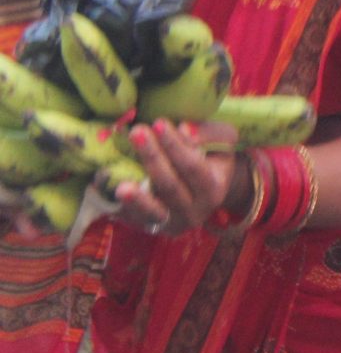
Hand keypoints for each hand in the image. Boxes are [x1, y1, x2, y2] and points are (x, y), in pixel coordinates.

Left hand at [100, 121, 240, 237]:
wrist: (206, 192)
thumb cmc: (213, 159)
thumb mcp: (222, 141)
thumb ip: (206, 134)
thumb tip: (183, 129)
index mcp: (214, 189)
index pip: (192, 167)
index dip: (175, 146)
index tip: (159, 123)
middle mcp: (196, 211)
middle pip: (170, 186)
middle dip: (152, 158)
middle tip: (136, 133)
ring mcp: (172, 224)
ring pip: (153, 211)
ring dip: (136, 199)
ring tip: (121, 185)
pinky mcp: (152, 229)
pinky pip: (133, 220)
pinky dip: (121, 208)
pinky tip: (107, 193)